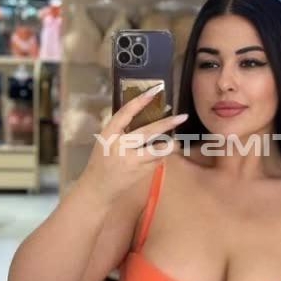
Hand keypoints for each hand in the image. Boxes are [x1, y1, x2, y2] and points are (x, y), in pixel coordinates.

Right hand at [79, 87, 186, 204]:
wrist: (98, 189)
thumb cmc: (102, 162)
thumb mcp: (106, 142)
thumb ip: (122, 130)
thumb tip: (146, 115)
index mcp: (109, 134)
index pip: (125, 113)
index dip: (140, 101)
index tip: (155, 91)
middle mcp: (120, 146)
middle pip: (148, 132)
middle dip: (167, 124)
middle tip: (182, 116)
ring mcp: (131, 160)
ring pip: (158, 149)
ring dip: (170, 145)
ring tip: (177, 142)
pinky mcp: (140, 172)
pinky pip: (157, 161)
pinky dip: (161, 157)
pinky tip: (161, 156)